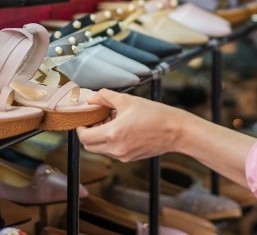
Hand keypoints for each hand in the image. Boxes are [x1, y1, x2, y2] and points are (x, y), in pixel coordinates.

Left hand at [76, 89, 193, 161]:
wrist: (176, 131)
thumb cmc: (155, 114)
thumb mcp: (128, 100)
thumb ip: (106, 97)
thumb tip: (92, 97)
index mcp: (113, 134)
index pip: (84, 137)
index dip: (81, 129)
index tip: (85, 121)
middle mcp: (116, 148)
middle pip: (89, 147)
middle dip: (89, 134)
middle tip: (98, 121)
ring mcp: (123, 156)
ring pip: (101, 150)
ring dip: (101, 138)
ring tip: (113, 123)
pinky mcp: (130, 158)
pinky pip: (113, 152)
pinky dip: (111, 143)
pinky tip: (122, 129)